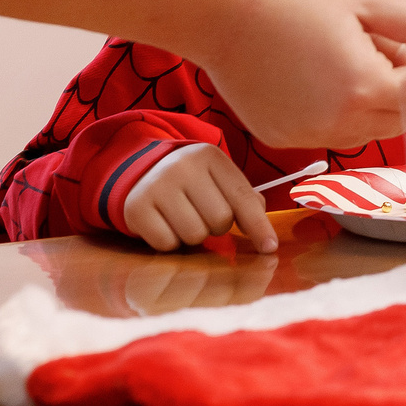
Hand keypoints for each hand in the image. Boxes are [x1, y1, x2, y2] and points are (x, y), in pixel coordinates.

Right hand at [122, 145, 277, 253]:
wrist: (142, 173)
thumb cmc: (193, 183)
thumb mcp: (219, 180)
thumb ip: (246, 201)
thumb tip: (266, 238)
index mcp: (210, 156)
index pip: (243, 198)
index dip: (259, 227)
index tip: (269, 248)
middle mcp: (183, 166)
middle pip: (220, 219)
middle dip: (216, 226)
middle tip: (202, 214)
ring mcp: (157, 185)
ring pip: (195, 234)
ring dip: (194, 235)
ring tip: (184, 218)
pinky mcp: (136, 208)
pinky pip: (167, 243)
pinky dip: (170, 241)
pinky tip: (164, 224)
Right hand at [191, 0, 405, 149]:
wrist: (221, 11)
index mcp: (366, 87)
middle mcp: (338, 123)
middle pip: (399, 120)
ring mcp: (307, 135)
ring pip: (366, 130)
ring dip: (378, 104)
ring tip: (367, 63)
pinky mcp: (282, 137)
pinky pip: (329, 132)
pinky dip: (341, 111)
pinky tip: (328, 77)